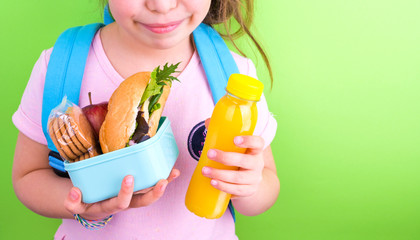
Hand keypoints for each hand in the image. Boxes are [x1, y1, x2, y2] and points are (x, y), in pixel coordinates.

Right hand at [64, 168, 179, 219]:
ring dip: (164, 184)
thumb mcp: (77, 203)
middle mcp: (126, 202)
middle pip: (143, 202)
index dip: (126, 192)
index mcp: (111, 205)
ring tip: (173, 173)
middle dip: (153, 193)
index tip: (129, 177)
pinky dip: (165, 178)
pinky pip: (154, 184)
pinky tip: (173, 171)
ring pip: (151, 193)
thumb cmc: (87, 200)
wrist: (94, 204)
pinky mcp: (140, 189)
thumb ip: (72, 201)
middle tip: (161, 181)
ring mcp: (134, 196)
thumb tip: (74, 192)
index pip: (121, 203)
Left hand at [201, 119, 264, 198]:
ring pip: (238, 178)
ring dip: (220, 174)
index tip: (235, 139)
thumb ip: (223, 133)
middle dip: (226, 158)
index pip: (258, 143)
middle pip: (246, 161)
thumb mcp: (235, 148)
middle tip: (210, 153)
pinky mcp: (248, 191)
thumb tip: (209, 121)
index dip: (249, 140)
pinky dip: (223, 186)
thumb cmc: (239, 158)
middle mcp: (258, 164)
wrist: (250, 181)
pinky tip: (213, 182)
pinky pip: (237, 190)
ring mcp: (254, 179)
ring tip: (205, 170)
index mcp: (256, 150)